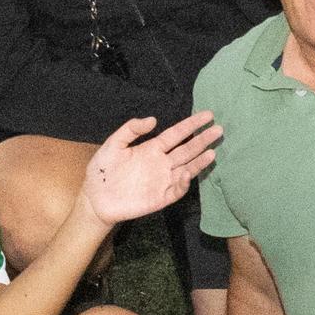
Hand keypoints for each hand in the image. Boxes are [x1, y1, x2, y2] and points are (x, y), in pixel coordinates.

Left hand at [81, 112, 225, 229]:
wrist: (95, 199)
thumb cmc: (102, 171)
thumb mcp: (113, 144)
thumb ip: (131, 130)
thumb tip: (153, 119)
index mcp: (152, 148)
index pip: (177, 134)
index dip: (192, 125)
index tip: (208, 115)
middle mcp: (161, 163)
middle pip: (187, 150)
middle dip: (203, 140)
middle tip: (219, 130)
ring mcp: (162, 180)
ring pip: (187, 168)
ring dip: (199, 161)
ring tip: (213, 152)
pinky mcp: (161, 198)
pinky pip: (177, 189)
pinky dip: (185, 182)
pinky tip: (188, 173)